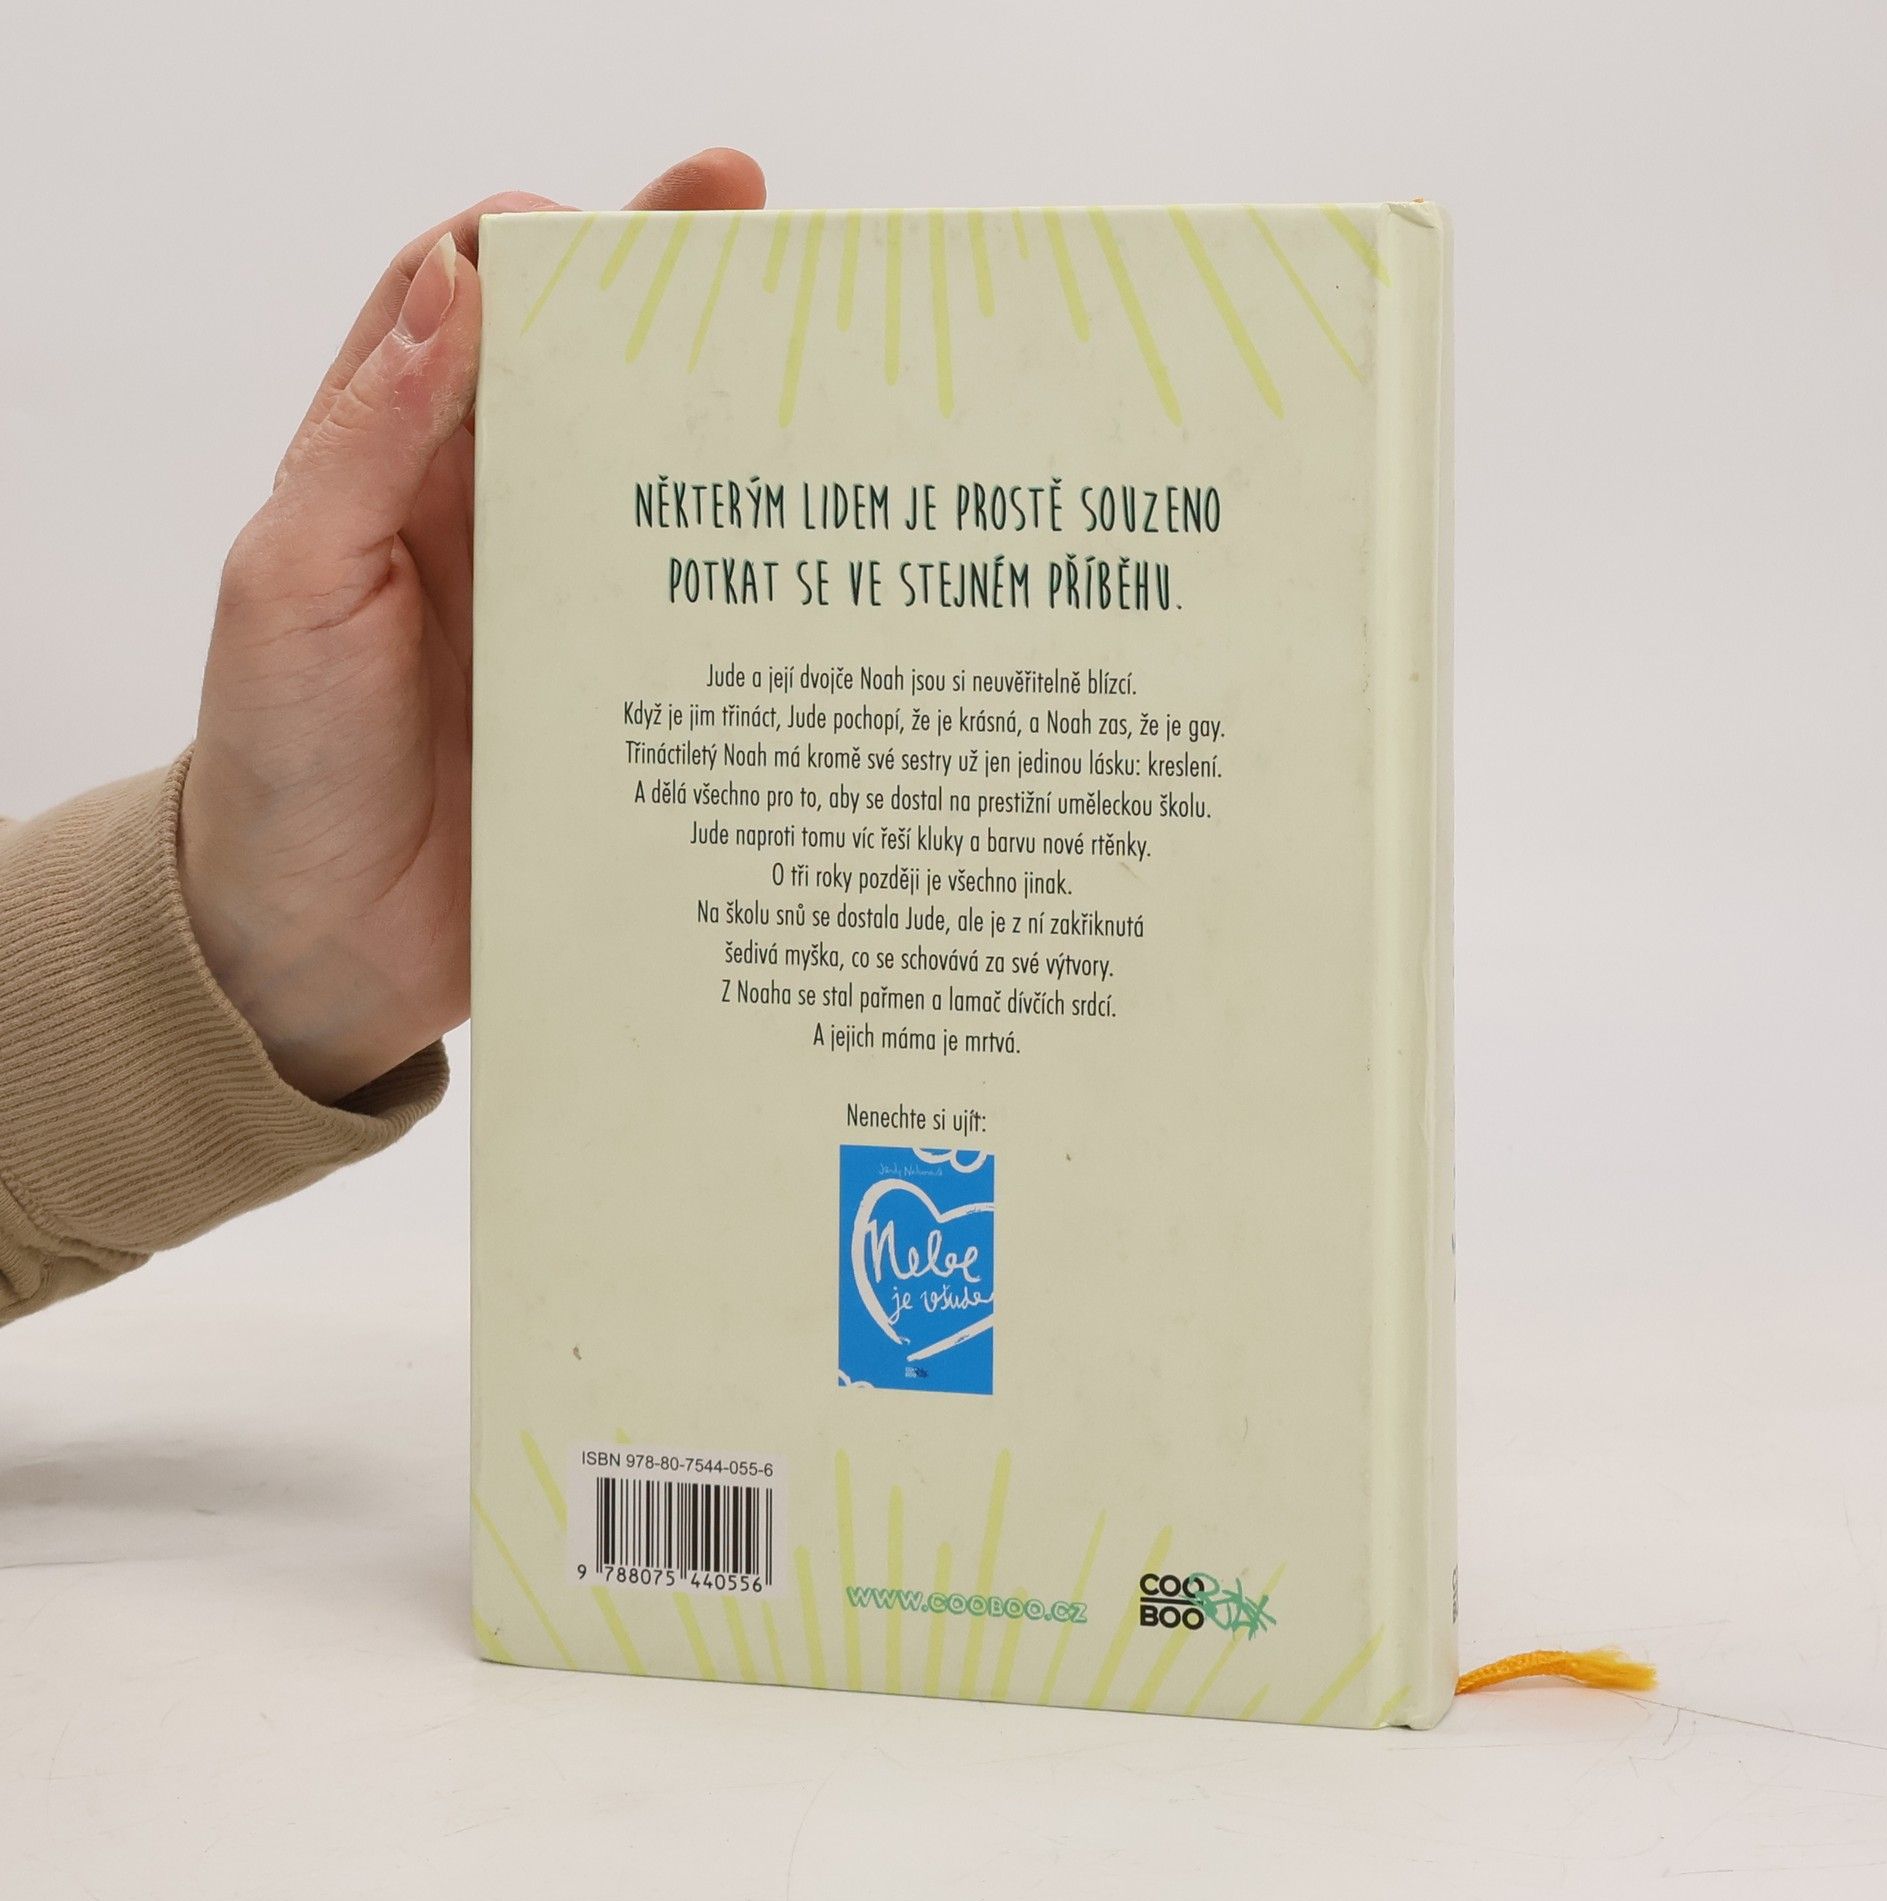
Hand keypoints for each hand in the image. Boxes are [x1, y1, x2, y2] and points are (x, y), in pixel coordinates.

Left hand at [179, 151, 765, 1103]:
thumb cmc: (281, 761)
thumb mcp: (291, 585)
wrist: (319, 947)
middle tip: (796, 261)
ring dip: (746, 444)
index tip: (667, 210)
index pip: (478, 301)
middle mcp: (495, 522)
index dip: (565, 239)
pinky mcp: (625, 704)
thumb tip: (457, 282)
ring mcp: (569, 613)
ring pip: (669, 496)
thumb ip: (367, 439)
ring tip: (848, 401)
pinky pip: (701, 628)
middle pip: (598, 381)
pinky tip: (831, 573)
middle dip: (693, 311)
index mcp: (399, 467)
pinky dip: (764, 593)